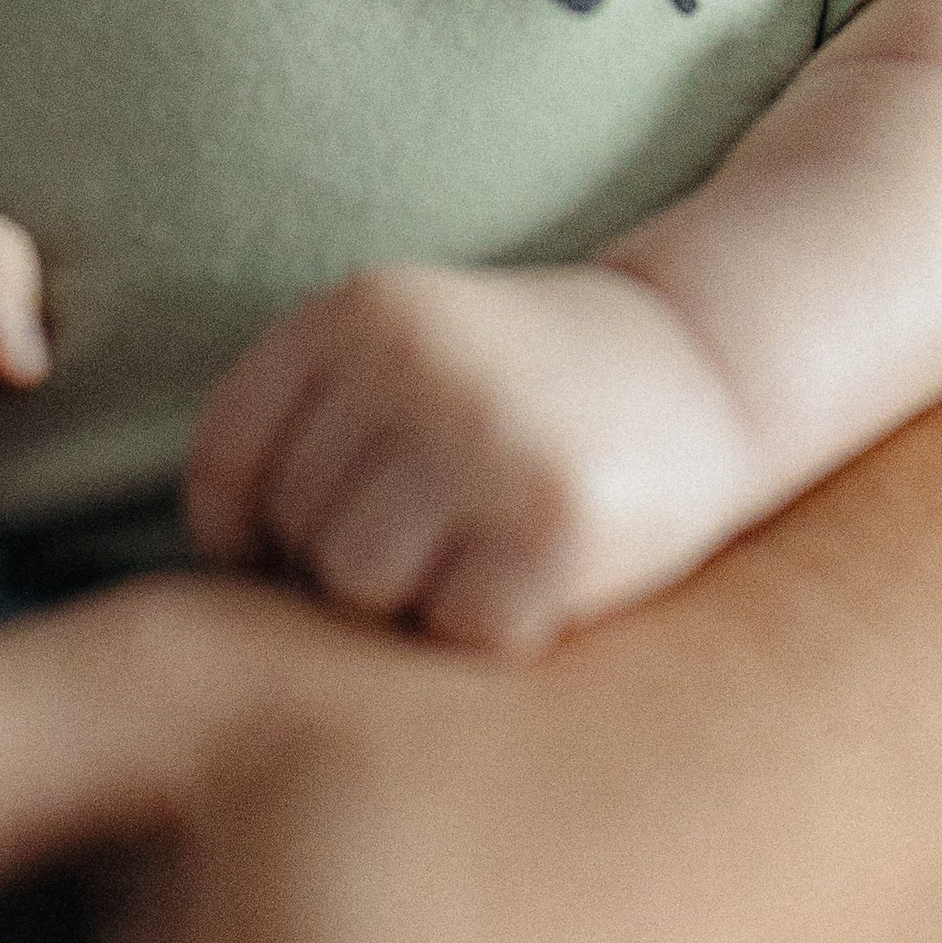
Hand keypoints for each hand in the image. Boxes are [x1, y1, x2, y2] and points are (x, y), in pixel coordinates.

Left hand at [183, 264, 772, 654]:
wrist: (714, 357)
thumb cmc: (530, 383)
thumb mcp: (408, 349)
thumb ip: (314, 421)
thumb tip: (227, 570)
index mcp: (358, 310)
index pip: (229, 460)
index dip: (250, 530)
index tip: (301, 546)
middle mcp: (412, 362)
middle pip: (299, 533)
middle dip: (354, 561)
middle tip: (441, 532)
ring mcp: (484, 442)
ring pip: (364, 588)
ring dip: (417, 599)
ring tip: (483, 549)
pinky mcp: (555, 527)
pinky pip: (460, 632)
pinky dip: (496, 626)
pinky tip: (541, 573)